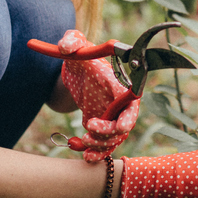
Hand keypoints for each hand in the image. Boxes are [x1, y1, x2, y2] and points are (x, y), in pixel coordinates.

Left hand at [54, 30, 138, 162]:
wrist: (76, 73)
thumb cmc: (81, 55)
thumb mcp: (74, 43)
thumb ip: (71, 41)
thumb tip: (66, 47)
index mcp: (118, 84)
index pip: (132, 102)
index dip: (129, 116)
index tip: (121, 126)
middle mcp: (120, 102)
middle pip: (124, 125)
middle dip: (109, 133)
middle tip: (89, 128)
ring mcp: (112, 117)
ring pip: (115, 140)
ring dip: (101, 146)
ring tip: (82, 142)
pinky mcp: (103, 127)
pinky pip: (104, 145)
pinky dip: (96, 153)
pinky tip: (84, 156)